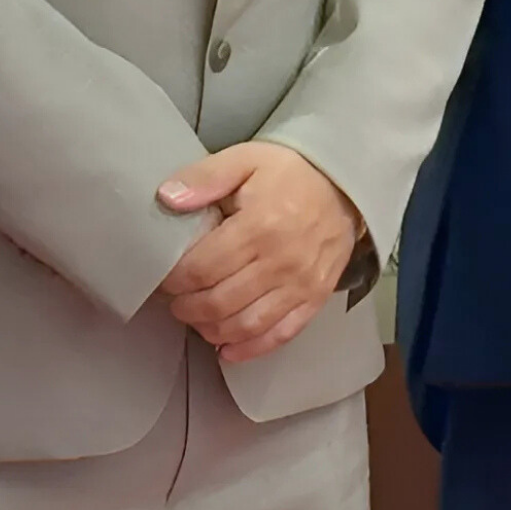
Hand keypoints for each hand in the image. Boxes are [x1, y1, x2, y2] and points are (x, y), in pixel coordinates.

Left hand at [154, 140, 364, 365]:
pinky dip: (251, 349)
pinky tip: (227, 349)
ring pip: (245, 325)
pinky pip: (280, 334)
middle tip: (176, 300)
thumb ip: (205, 177)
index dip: (175, 280)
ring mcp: (301, 284)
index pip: (202, 268)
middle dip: (187, 307)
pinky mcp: (316, 299)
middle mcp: (280, 261)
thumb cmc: (291, 172)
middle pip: (219, 302)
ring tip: (196, 319)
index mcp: (259, 226)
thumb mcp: (245, 159)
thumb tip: (168, 198)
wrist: (346, 184)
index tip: (165, 279)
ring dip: (212, 330)